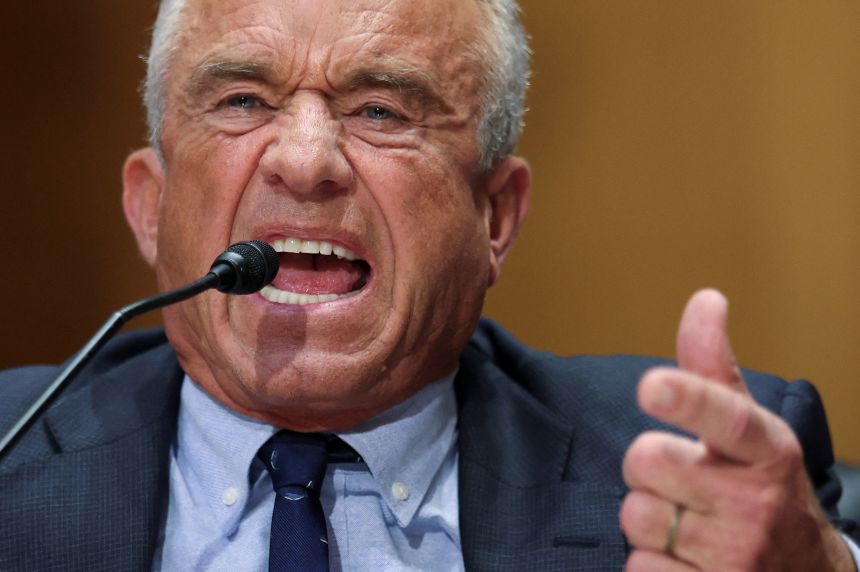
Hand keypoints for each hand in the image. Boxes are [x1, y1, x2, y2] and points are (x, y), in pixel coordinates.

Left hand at [620, 289, 852, 570]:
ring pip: (634, 516)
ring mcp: (734, 557)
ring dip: (648, 517)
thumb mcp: (749, 430)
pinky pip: (637, 567)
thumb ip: (714, 369)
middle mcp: (754, 503)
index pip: (726, 418)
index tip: (652, 386)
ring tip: (686, 521)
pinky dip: (650, 563)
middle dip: (648, 467)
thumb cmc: (762, 487)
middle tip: (679, 478)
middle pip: (644, 462)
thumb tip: (705, 298)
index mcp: (765, 450)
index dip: (686, 400)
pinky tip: (684, 559)